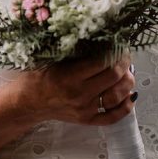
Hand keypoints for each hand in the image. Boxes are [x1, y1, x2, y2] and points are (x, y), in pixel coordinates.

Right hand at [19, 54, 135, 125]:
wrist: (27, 102)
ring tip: (127, 73)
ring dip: (128, 83)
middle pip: (114, 77)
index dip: (116, 51)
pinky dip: (125, 107)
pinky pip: (112, 117)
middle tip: (125, 56)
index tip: (119, 44)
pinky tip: (130, 96)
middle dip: (125, 64)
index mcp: (70, 76)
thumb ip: (76, 50)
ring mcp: (84, 109)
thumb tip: (102, 38)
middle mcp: (79, 94)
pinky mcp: (86, 120)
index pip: (103, 62)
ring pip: (117, 96)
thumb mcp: (53, 57)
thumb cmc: (39, 76)